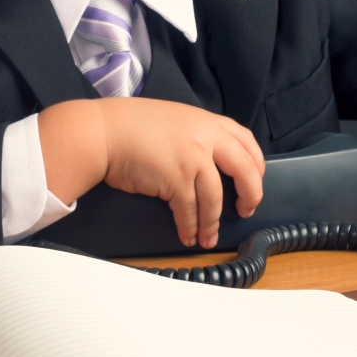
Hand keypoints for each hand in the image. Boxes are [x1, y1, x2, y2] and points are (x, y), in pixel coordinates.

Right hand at [37, 98, 264, 248]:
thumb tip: (206, 159)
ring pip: (215, 199)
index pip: (246, 141)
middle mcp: (204, 138)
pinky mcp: (176, 179)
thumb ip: (194, 134)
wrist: (101, 132)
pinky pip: (190, 211)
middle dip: (251, 195)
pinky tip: (188, 235)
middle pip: (244, 170)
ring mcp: (192, 159)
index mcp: (205, 121)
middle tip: (246, 209)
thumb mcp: (172, 119)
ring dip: (212, 222)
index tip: (255, 179)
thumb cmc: (126, 125)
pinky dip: (190, 227)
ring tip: (208, 237)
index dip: (255, 164)